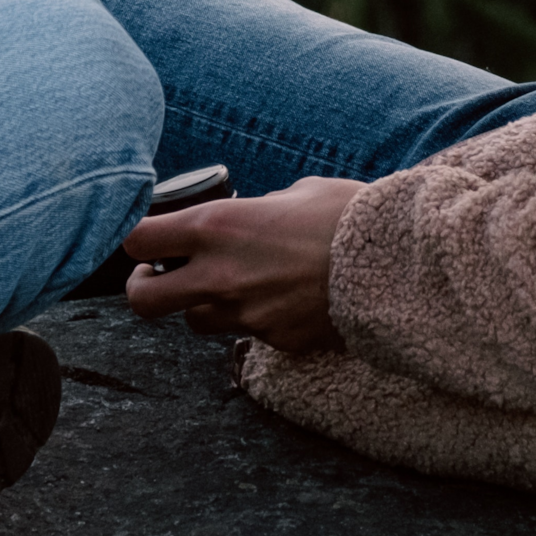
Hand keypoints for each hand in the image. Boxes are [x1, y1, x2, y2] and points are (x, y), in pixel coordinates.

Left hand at [120, 177, 363, 350]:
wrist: (398, 265)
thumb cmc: (349, 215)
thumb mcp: (295, 193)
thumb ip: (256, 209)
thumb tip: (247, 217)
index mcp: (216, 228)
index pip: (137, 240)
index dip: (136, 239)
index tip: (148, 238)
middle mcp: (219, 277)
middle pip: (142, 301)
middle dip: (144, 288)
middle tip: (161, 276)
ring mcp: (246, 315)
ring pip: (196, 322)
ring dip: (204, 305)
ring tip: (237, 283)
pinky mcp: (275, 342)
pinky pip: (249, 334)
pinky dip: (257, 319)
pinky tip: (287, 299)